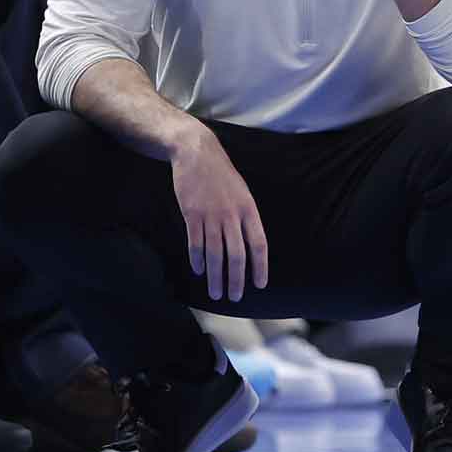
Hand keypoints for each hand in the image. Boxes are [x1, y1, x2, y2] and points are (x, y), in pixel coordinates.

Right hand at [169, 122, 268, 301]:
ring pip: (215, 254)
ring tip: (216, 293)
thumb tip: (251, 243)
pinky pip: (195, 243)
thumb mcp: (242, 191)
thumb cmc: (222, 174)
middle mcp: (231, 215)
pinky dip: (197, 260)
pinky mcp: (192, 214)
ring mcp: (211, 215)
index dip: (260, 267)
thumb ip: (246, 216)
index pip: (258, 244)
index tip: (259, 284)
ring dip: (216, 277)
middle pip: (236, 255)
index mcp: (248, 209)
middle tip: (234, 297)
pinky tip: (199, 270)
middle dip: (236, 280)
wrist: (197, 153)